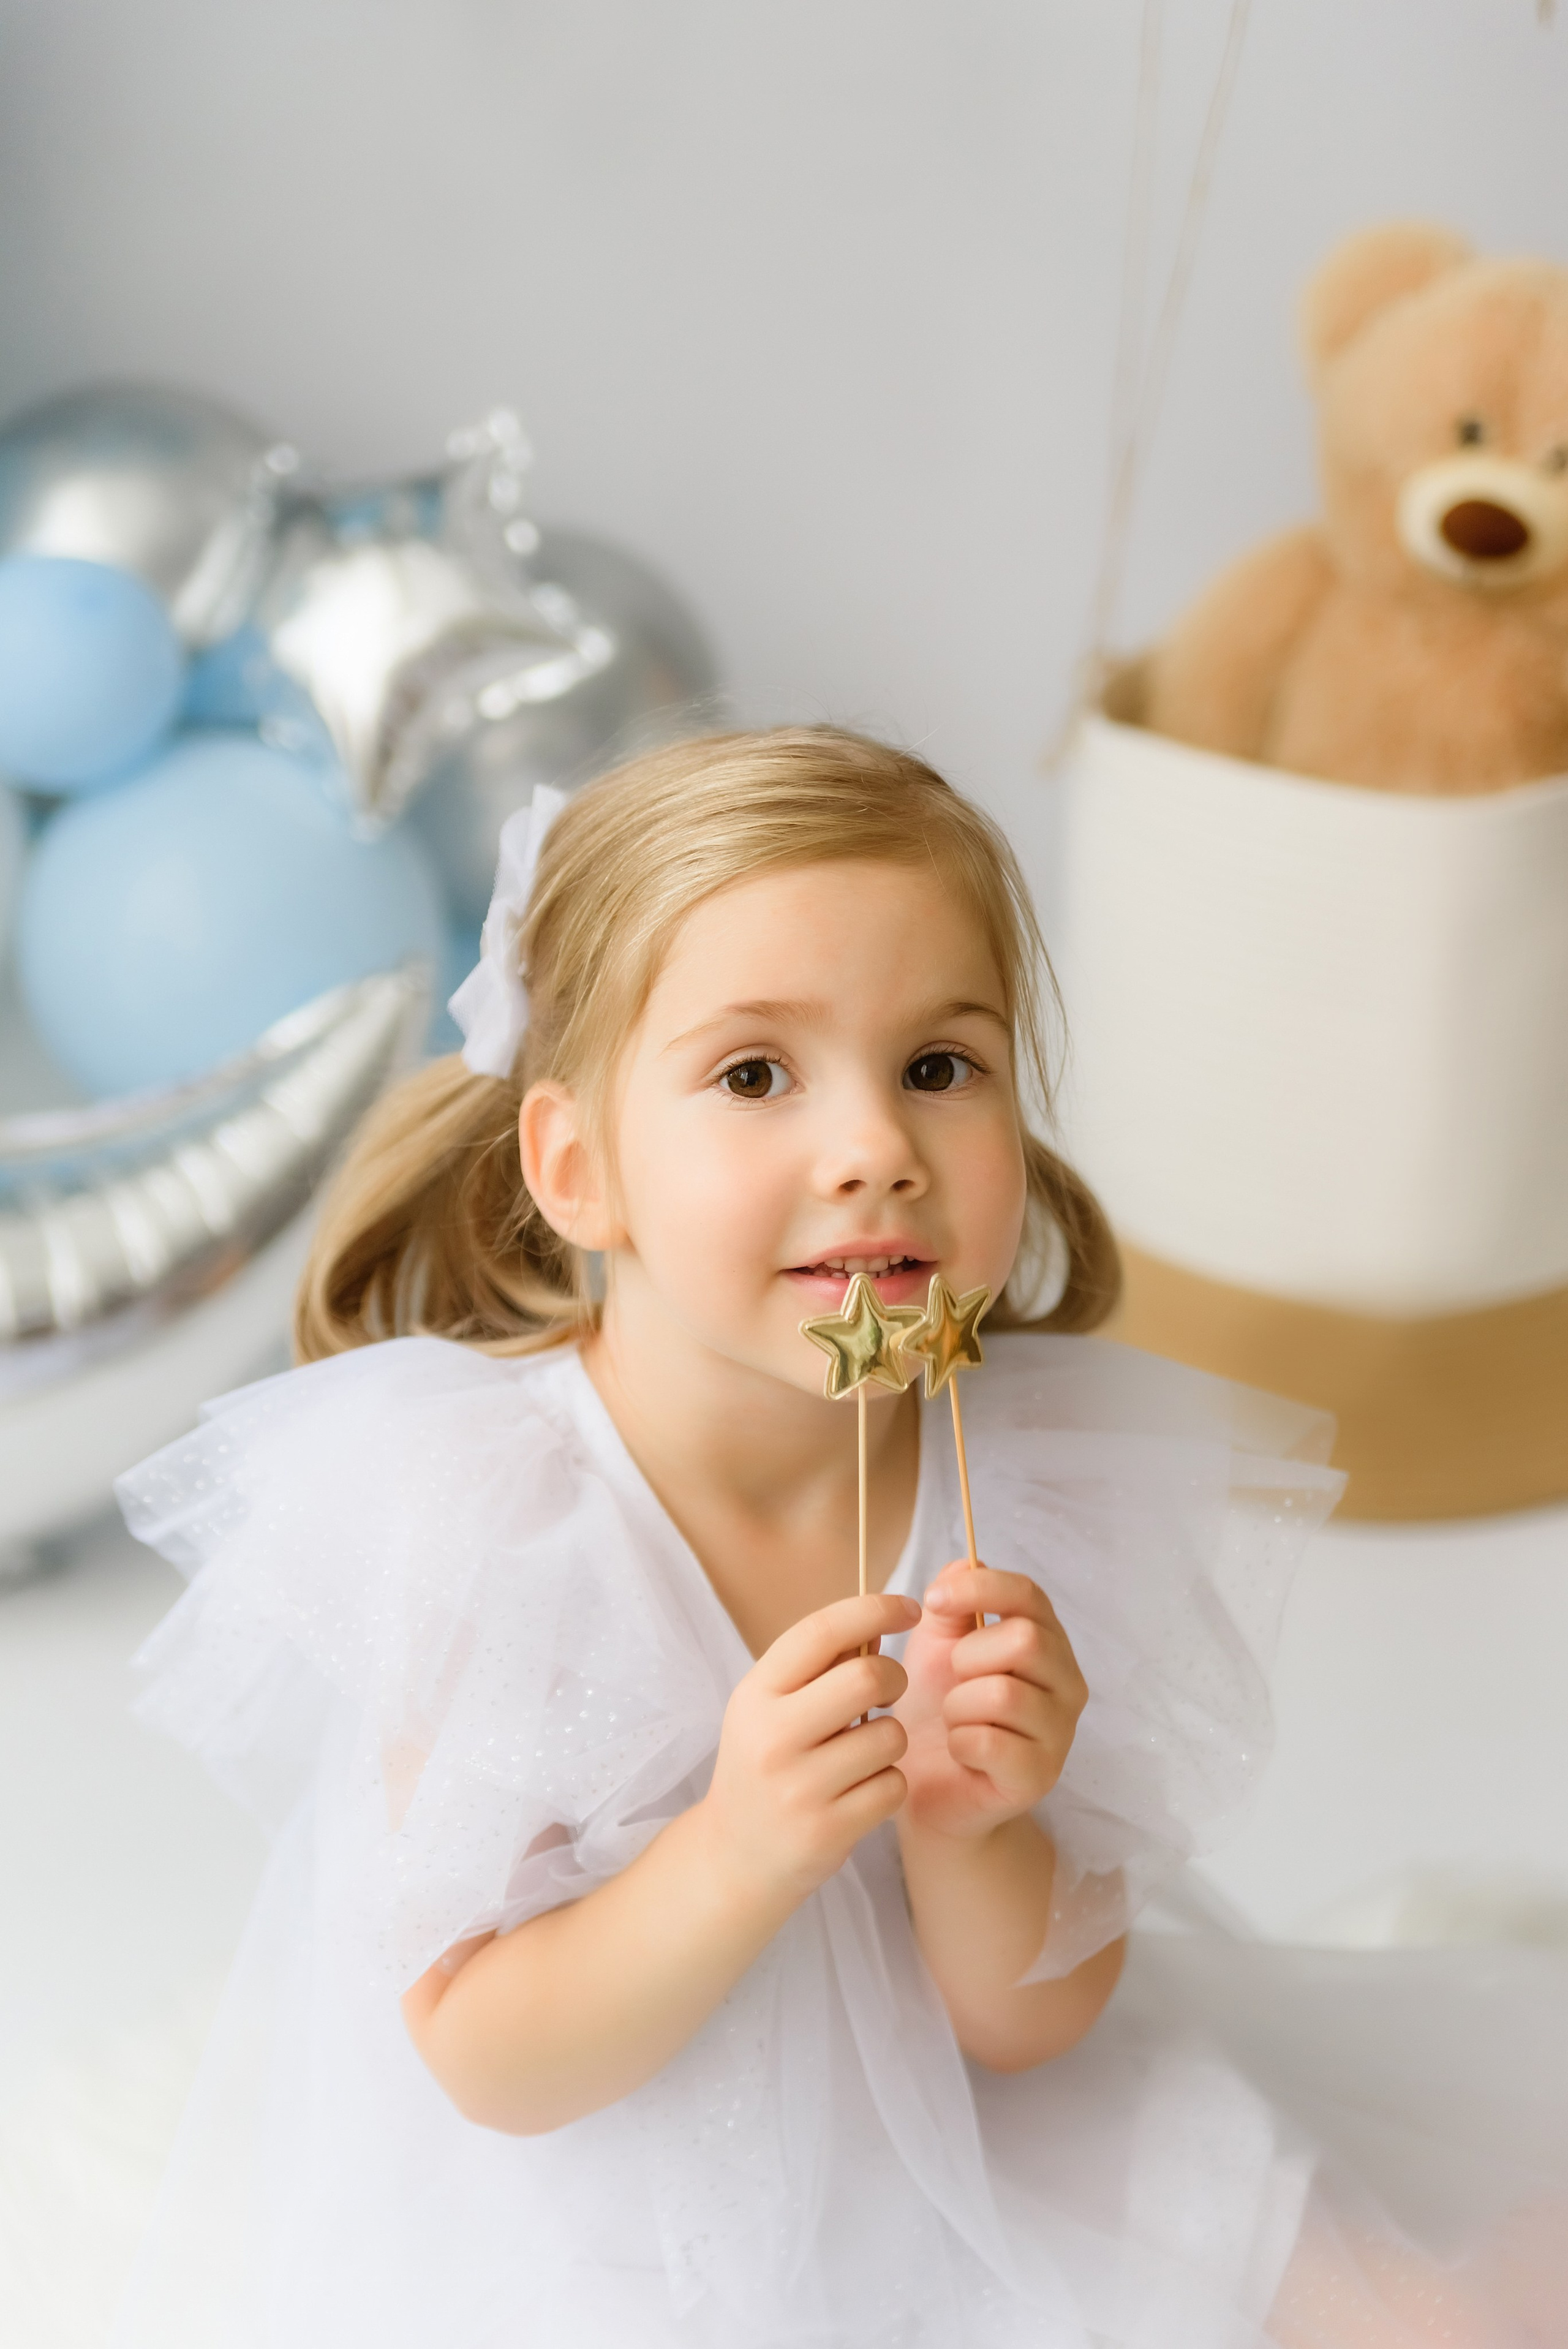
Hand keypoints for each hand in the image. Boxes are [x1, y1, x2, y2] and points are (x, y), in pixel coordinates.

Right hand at [699, 1592, 918, 1910]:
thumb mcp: (770, 1707)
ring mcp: (799, 1788)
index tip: (910, 1607)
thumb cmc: (765, 1763)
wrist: (736, 1856)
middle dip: (894, 1678)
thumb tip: (879, 1621)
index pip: (822, 1631)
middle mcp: (772, 1737)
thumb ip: (818, 1665)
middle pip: (866, 1677)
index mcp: (756, 1694)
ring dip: (892, 1739)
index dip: (874, 1609)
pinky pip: (894, 1786)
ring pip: (890, 1736)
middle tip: (889, 1691)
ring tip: (864, 1753)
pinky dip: (890, 1784)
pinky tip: (862, 1791)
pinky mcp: (828, 1831)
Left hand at [894, 1565, 1085, 1841]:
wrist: (929, 1783)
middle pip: (1026, 1640)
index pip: (1029, 1594)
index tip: (934, 1601)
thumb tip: (967, 1564)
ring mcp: (1059, 1733)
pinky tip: (960, 1750)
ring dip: (958, 1706)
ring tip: (955, 1720)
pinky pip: (990, 1742)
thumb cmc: (936, 1707)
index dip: (981, 1588)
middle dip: (968, 1657)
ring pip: (1005, 1694)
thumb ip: (955, 1602)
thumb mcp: (938, 1643)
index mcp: (1047, 1641)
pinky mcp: (1040, 1776)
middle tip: (953, 1682)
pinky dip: (960, 1742)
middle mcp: (1067, 1683)